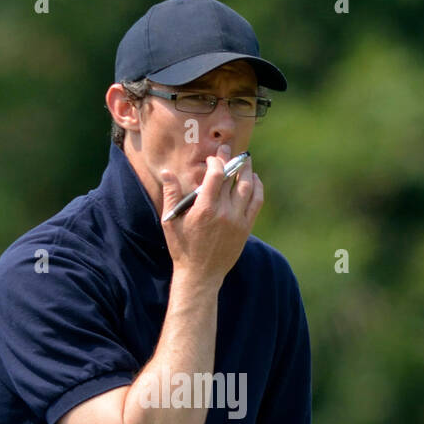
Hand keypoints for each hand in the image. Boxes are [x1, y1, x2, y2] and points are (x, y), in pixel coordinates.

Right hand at [158, 143, 262, 290]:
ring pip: (248, 187)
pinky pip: (257, 202)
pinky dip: (257, 188)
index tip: (212, 157)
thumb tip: (167, 171)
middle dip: (232, 160)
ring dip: (247, 170)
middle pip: (233, 177)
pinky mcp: (246, 228)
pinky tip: (254, 180)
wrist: (201, 274)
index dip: (216, 161)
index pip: (216, 174)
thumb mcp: (171, 221)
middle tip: (230, 149)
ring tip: (245, 160)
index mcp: (205, 208)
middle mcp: (224, 212)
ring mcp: (238, 220)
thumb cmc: (182, 247)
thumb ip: (171, 194)